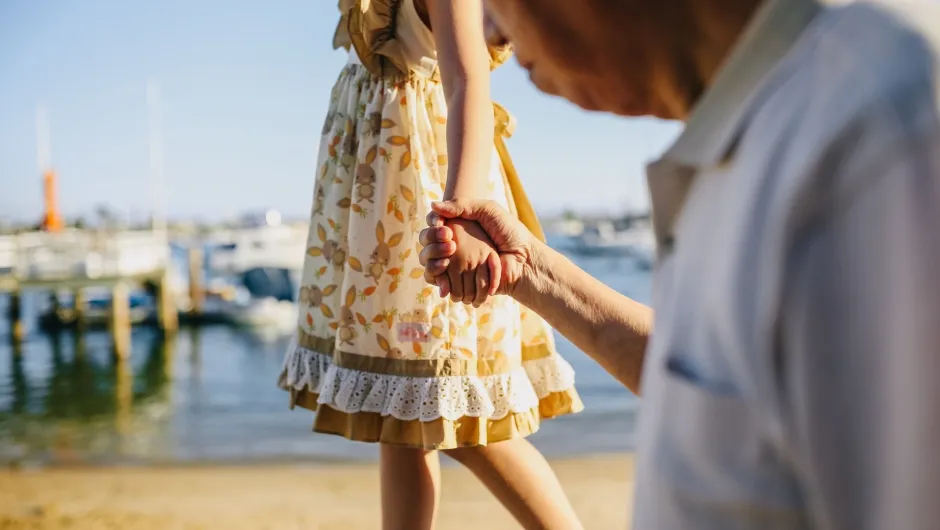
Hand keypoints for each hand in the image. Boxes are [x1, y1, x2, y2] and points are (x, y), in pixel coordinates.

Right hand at [419, 199, 534, 300]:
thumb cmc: (511, 233)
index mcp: (459, 225)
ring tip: (449, 253)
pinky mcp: (455, 282)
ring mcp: (452, 263)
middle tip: (449, 237)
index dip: (433, 221)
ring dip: (432, 254)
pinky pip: (436, 279)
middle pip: (426, 239)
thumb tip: (433, 204)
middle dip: (431, 237)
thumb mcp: (489, 210)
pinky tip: (444, 268)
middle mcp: (453, 244)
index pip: (434, 221)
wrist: (523, 262)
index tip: (439, 222)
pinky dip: (436, 274)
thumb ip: (462, 205)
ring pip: (427, 258)